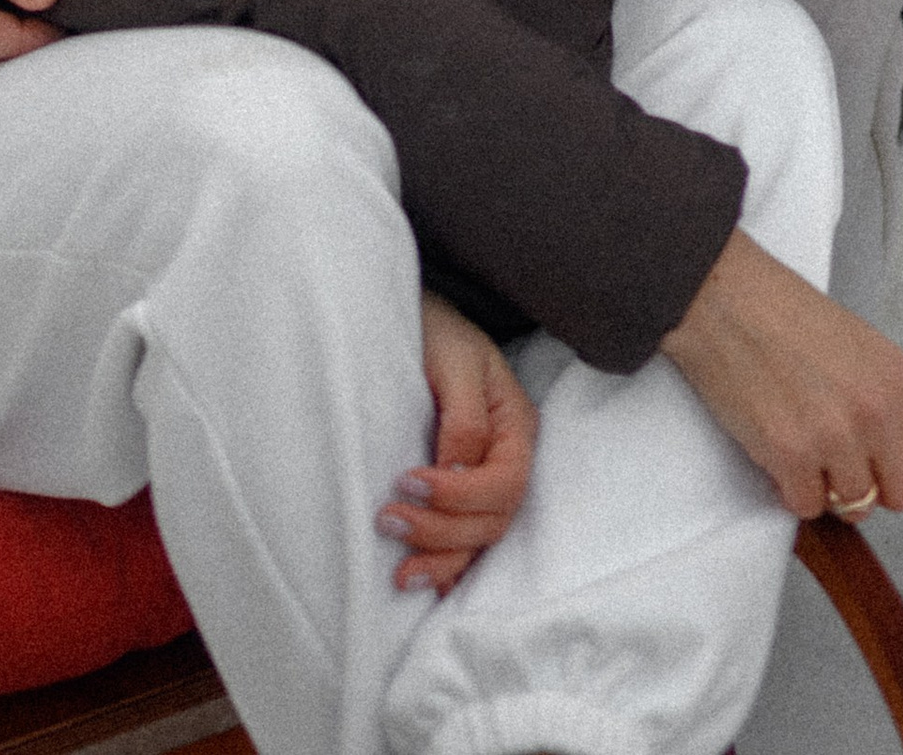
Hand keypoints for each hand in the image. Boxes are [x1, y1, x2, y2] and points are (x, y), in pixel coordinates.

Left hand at [376, 293, 537, 592]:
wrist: (414, 320)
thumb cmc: (436, 332)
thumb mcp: (456, 360)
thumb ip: (463, 417)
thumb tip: (457, 473)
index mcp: (515, 426)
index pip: (504, 483)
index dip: (460, 495)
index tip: (408, 481)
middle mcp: (505, 460)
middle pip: (491, 520)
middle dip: (441, 530)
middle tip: (386, 519)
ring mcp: (483, 481)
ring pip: (477, 540)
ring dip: (440, 559)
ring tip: (398, 570)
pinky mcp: (456, 496)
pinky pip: (461, 544)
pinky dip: (444, 569)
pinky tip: (419, 582)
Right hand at [660, 230, 902, 526]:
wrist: (726, 299)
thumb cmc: (785, 315)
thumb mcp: (862, 348)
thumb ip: (890, 403)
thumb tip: (898, 459)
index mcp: (900, 380)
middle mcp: (876, 411)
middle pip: (902, 495)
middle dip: (875, 491)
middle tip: (845, 466)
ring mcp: (835, 436)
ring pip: (854, 506)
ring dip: (829, 489)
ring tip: (805, 445)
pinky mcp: (791, 455)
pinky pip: (807, 506)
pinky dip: (792, 490)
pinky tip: (780, 453)